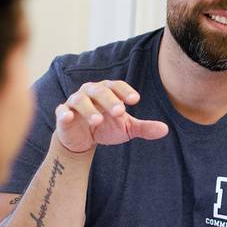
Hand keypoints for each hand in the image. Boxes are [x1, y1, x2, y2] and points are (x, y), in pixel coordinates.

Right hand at [54, 80, 168, 153]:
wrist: (83, 140)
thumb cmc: (107, 127)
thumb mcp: (126, 128)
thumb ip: (144, 128)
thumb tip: (165, 130)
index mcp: (107, 91)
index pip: (116, 86)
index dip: (125, 91)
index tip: (135, 100)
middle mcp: (90, 92)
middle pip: (100, 91)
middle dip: (110, 100)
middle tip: (120, 112)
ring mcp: (74, 102)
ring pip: (80, 100)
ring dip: (89, 109)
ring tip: (98, 120)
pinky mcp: (63, 115)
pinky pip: (61, 111)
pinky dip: (64, 113)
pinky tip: (69, 117)